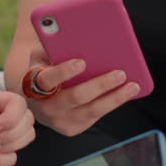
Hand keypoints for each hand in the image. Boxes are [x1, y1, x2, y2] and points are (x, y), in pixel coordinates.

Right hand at [22, 47, 140, 136]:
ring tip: (133, 85)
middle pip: (75, 97)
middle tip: (120, 73)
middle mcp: (45, 107)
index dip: (64, 71)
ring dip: (115, 98)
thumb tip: (79, 36)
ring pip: (91, 110)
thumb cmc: (43, 68)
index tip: (82, 62)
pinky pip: (96, 116)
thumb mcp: (40, 56)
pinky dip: (113, 104)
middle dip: (100, 85)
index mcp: (33, 85)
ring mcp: (59, 121)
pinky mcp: (72, 129)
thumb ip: (53, 47)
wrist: (33, 97)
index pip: (48, 79)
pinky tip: (127, 93)